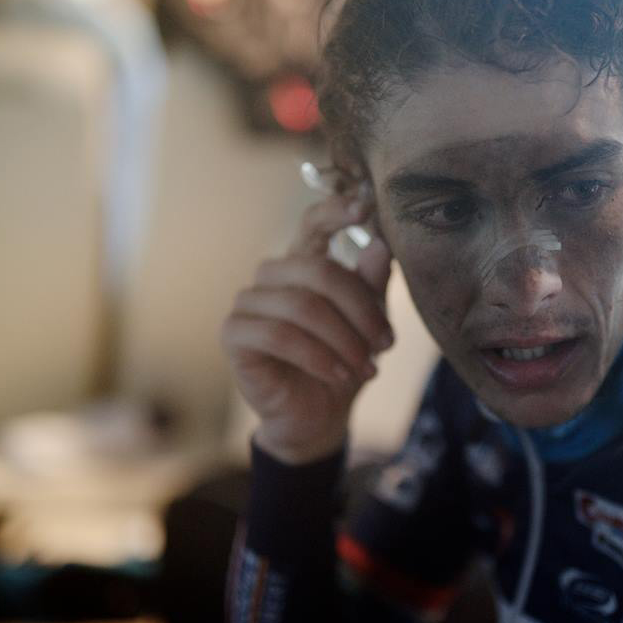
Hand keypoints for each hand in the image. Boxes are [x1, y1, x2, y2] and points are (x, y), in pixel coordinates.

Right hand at [223, 194, 392, 464]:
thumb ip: (372, 285)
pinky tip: (339, 374)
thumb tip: (380, 245)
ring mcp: (248, 303)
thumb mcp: (367, 323)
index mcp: (302, 263)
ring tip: (367, 367)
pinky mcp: (234, 335)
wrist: (318, 415)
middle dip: (361, 309)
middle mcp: (272, 276)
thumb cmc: (342, 362)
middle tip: (387, 343)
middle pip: (318, 270)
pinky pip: (280, 336)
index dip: (335, 210)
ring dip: (343, 340)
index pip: (312, 223)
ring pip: (302, 306)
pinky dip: (317, 357)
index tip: (365, 207)